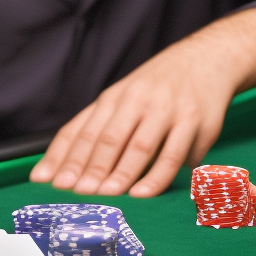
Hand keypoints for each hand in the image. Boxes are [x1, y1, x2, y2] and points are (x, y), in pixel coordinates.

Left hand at [30, 35, 234, 196]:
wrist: (206, 59)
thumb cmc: (160, 86)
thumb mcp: (126, 96)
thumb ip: (102, 125)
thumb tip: (64, 164)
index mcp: (116, 96)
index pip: (84, 129)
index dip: (65, 157)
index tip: (49, 181)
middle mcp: (138, 100)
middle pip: (109, 138)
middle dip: (90, 168)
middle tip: (76, 193)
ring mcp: (168, 109)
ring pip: (139, 146)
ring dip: (120, 174)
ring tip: (106, 196)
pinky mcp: (194, 120)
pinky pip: (173, 154)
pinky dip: (156, 176)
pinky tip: (143, 193)